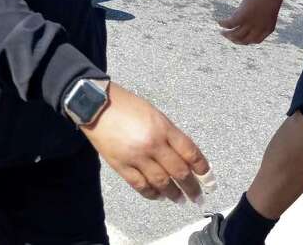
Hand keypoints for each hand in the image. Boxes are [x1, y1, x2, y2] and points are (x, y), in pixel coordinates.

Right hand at [80, 83, 212, 203]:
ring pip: (162, 182)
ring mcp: (136, 156)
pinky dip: (152, 194)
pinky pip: (140, 185)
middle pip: (179, 172)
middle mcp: (152, 143)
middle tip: (197, 197)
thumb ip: (168, 134)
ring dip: (174, 194)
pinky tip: (158, 195)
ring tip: (179, 199)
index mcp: (163, 127)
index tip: (208, 180)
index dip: (203, 169)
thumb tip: (183, 157)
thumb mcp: (153, 113)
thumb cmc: (125, 105)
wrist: (94, 104)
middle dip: (192, 188)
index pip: (190, 153)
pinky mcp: (120, 165)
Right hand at [219, 0, 283, 44]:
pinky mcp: (243, 16)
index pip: (255, 40)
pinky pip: (230, 24)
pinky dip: (223, 24)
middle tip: (227, 36)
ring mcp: (251, 23)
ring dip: (227, 35)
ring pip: (236, 35)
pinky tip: (219, 22)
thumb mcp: (265, 9)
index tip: (239, 36)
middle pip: (244, 40)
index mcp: (267, 29)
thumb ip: (258, 16)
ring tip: (222, 32)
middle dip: (234, 40)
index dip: (246, 40)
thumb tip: (244, 15)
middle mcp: (259, 29)